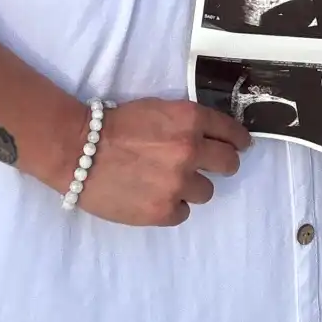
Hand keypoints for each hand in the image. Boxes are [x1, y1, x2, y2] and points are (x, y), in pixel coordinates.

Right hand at [77, 98, 250, 226]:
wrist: (79, 150)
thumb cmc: (116, 124)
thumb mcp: (159, 109)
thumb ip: (187, 122)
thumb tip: (210, 136)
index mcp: (190, 119)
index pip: (231, 132)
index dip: (238, 139)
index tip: (242, 145)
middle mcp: (191, 151)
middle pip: (228, 163)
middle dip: (223, 163)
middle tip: (211, 165)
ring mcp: (178, 183)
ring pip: (207, 191)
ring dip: (193, 186)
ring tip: (169, 180)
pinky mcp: (163, 211)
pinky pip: (183, 212)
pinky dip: (173, 205)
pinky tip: (155, 194)